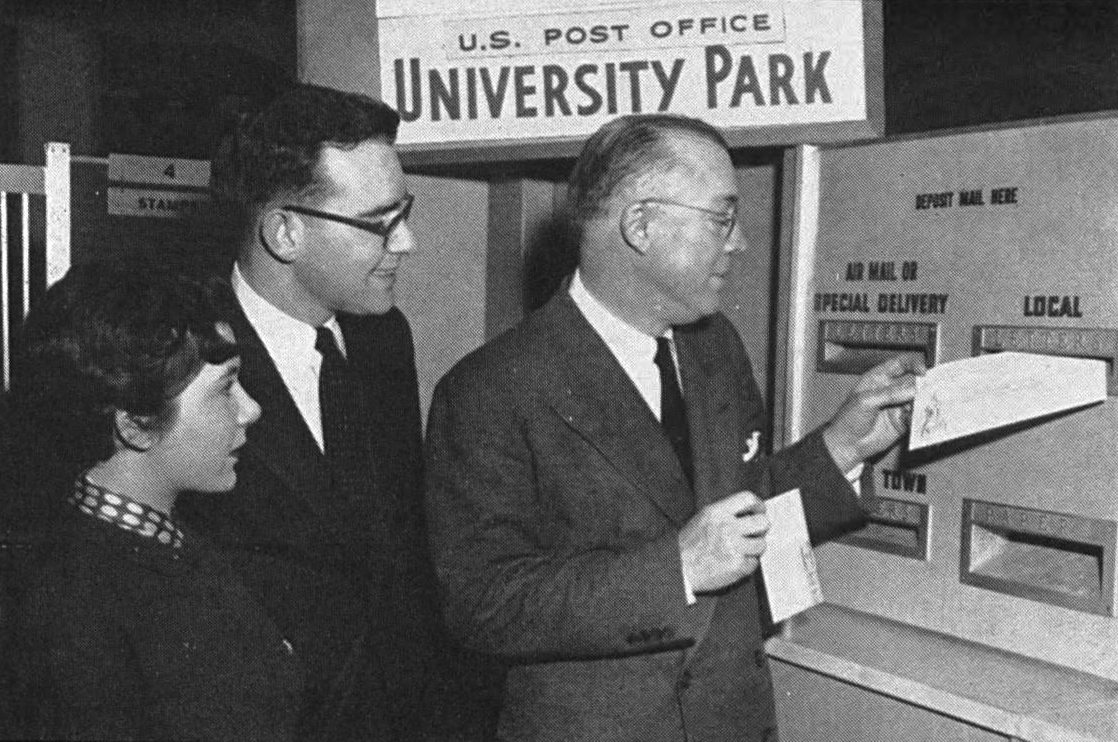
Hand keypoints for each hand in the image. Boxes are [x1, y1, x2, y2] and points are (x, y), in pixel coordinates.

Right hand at [678, 491, 768, 593]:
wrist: (679, 568)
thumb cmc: (689, 545)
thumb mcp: (703, 518)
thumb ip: (725, 513)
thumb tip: (750, 512)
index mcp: (716, 512)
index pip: (747, 499)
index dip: (758, 505)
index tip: (759, 511)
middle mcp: (727, 527)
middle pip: (762, 522)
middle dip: (760, 529)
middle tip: (754, 534)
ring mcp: (733, 547)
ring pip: (761, 544)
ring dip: (753, 549)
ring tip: (740, 551)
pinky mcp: (737, 565)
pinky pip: (754, 563)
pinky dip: (747, 564)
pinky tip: (734, 563)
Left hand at [822, 354, 924, 471]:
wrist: (846, 444)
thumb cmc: (848, 419)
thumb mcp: (865, 401)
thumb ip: (890, 394)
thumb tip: (913, 390)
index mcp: (878, 379)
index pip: (899, 365)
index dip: (912, 364)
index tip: (923, 370)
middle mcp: (890, 391)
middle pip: (912, 382)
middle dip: (924, 384)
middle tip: (934, 388)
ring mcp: (897, 406)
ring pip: (917, 399)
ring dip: (924, 400)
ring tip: (929, 403)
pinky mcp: (902, 422)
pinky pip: (916, 416)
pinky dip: (922, 415)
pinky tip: (923, 416)